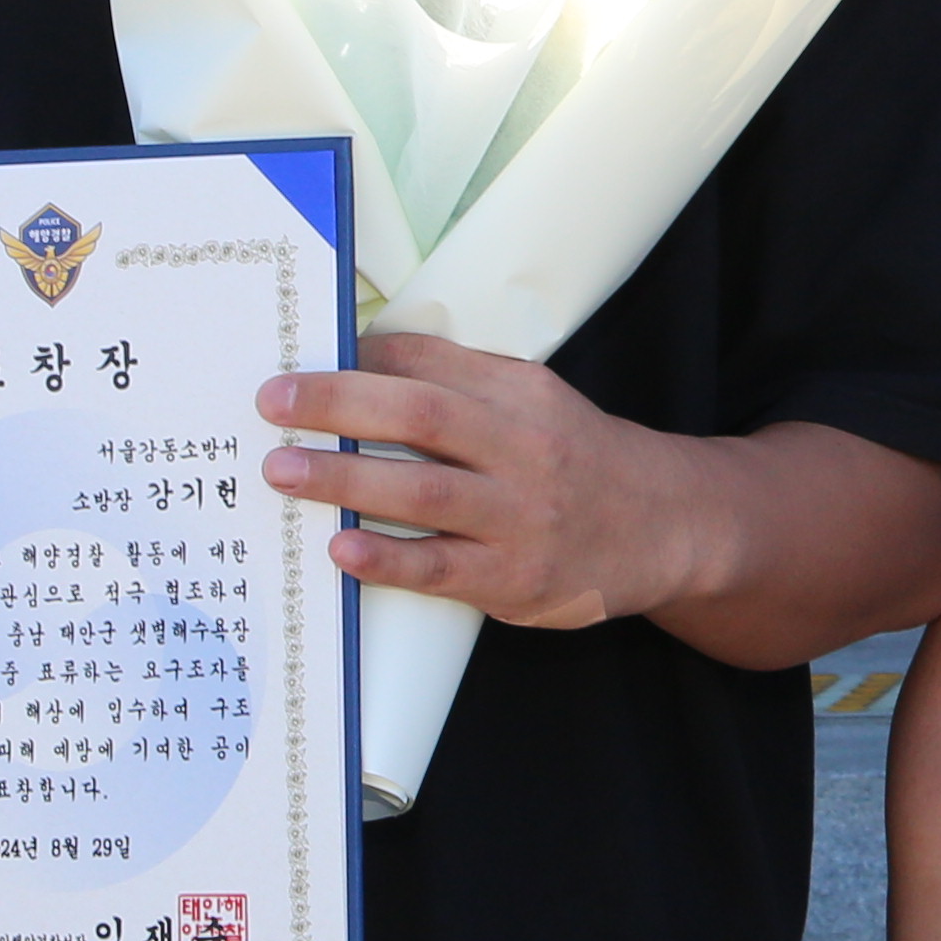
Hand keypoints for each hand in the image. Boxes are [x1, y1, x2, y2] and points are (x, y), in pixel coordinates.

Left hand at [259, 334, 726, 631]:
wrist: (667, 526)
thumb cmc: (576, 460)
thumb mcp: (536, 403)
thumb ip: (462, 384)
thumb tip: (360, 362)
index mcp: (523, 395)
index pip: (431, 365)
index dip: (361, 362)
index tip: (301, 364)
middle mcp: (525, 450)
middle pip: (422, 417)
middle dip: (337, 406)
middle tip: (272, 404)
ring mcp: (521, 518)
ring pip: (423, 493)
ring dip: (345, 480)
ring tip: (283, 471)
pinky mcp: (516, 579)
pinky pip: (441, 568)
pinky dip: (388, 558)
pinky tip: (342, 550)